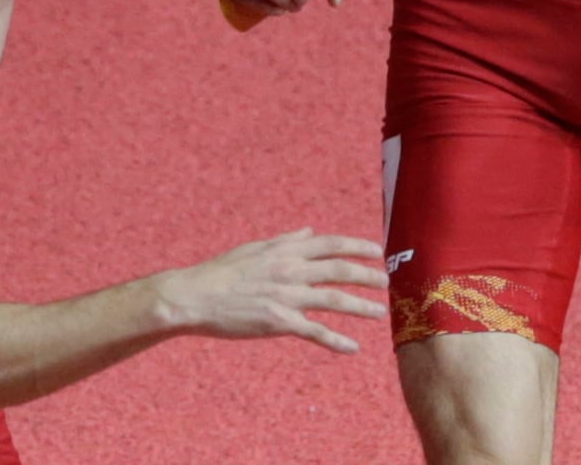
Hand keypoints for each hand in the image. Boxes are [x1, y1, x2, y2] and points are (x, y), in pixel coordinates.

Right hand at [156, 229, 387, 354]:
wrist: (194, 296)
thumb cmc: (221, 272)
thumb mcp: (254, 248)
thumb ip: (285, 241)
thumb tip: (309, 231)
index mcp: (284, 251)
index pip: (329, 244)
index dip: (356, 246)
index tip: (377, 250)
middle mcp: (289, 270)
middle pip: (339, 271)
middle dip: (366, 275)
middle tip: (387, 282)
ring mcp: (286, 297)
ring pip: (334, 300)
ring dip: (361, 307)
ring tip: (380, 313)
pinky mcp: (278, 322)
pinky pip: (314, 332)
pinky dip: (336, 341)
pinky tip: (352, 348)